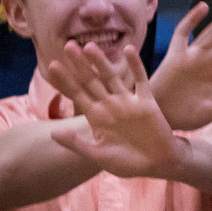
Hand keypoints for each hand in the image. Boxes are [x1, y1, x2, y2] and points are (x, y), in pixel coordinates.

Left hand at [45, 43, 188, 178]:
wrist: (159, 164)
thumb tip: (53, 133)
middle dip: (79, 65)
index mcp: (96, 117)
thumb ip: (77, 144)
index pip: (76, 94)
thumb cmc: (128, 163)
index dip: (65, 81)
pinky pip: (140, 80)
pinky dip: (135, 65)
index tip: (52, 66)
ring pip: (112, 77)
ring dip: (101, 62)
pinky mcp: (147, 101)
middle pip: (91, 81)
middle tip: (68, 46)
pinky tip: (128, 50)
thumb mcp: (99, 156)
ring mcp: (128, 102)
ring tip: (89, 46)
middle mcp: (110, 105)